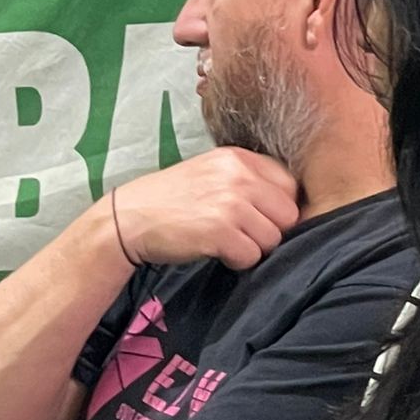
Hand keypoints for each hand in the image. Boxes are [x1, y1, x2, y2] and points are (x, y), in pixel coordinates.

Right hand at [112, 149, 298, 271]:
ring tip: (225, 241)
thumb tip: (287, 204)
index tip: (257, 217)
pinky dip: (236, 261)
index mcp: (239, 158)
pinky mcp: (220, 232)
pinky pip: (251, 256)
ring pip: (273, 238)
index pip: (289, 185)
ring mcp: (231, 203)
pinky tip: (215, 251)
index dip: (277, 207)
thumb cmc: (170, 200)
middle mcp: (239, 176)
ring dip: (252, 247)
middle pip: (288, 214)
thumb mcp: (210, 173)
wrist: (130, 218)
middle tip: (240, 234)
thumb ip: (246, 179)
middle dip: (269, 230)